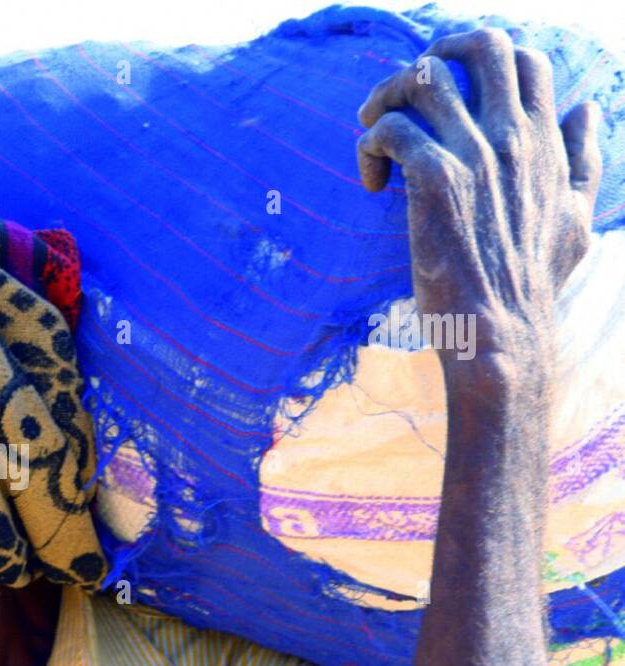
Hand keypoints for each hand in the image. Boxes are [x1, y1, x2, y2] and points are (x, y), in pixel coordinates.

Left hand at [356, 29, 601, 384]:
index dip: (479, 60)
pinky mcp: (434, 181)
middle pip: (479, 45)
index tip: (449, 93)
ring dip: (386, 96)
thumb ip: (582, 159)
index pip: (525, 59)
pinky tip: (372, 182)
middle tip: (400, 96)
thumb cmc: (532, 283)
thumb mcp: (577, 215)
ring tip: (373, 132)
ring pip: (423, 78)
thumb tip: (584, 110)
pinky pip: (389, 130)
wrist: (502, 334)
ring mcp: (474, 155)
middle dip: (432, 55)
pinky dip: (368, 146)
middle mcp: (513, 137)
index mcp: (546, 141)